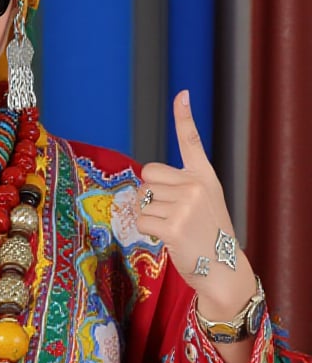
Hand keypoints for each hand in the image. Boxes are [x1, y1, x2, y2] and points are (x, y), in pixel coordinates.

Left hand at [135, 91, 255, 319]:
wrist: (223, 268)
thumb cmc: (207, 237)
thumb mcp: (202, 203)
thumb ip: (178, 188)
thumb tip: (142, 185)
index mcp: (204, 177)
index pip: (191, 141)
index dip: (184, 117)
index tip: (182, 93)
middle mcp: (195, 185)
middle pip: (147, 176)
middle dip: (150, 195)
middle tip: (170, 215)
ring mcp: (184, 204)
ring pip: (141, 201)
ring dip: (149, 217)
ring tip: (173, 229)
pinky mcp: (172, 225)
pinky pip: (140, 220)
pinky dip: (146, 232)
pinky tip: (167, 238)